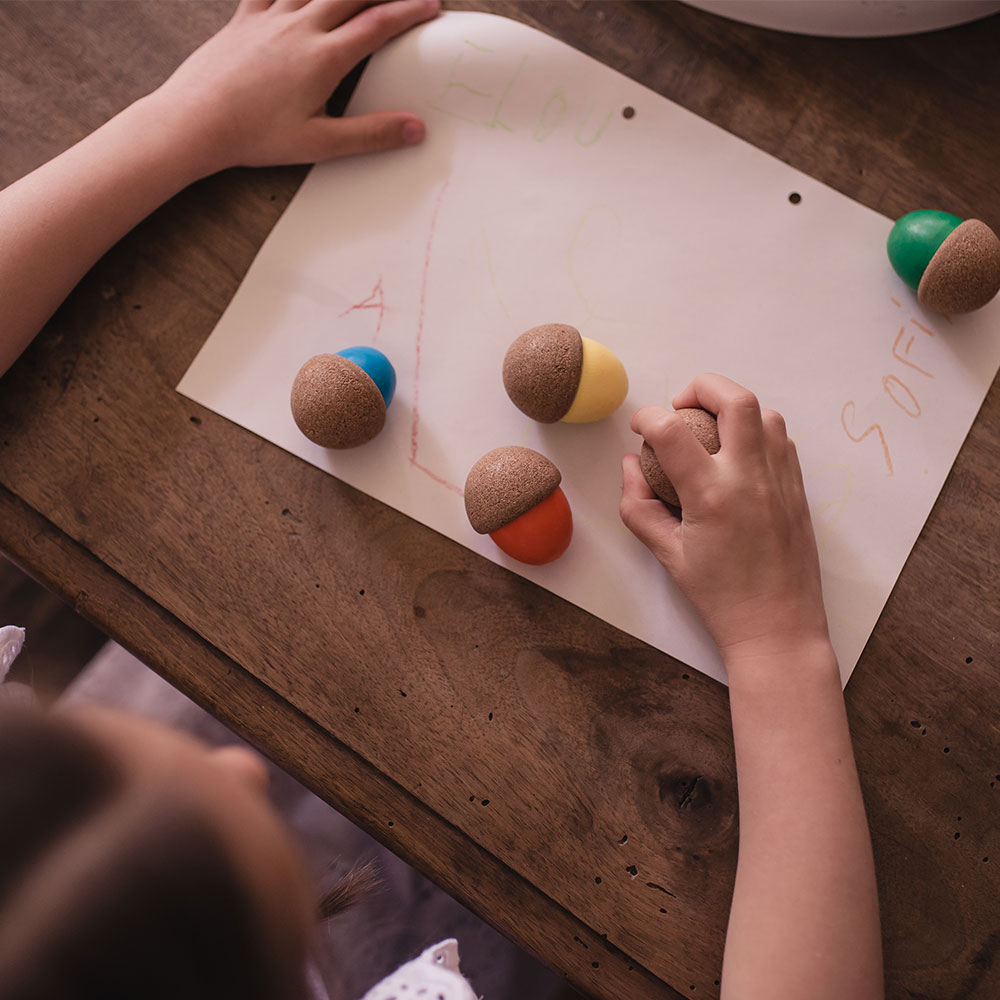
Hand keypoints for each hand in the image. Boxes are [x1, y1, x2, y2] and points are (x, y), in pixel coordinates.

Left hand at [151, 0, 439, 174]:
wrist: (196, 120)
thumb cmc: (255, 135)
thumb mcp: (319, 144)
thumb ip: (371, 134)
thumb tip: (414, 128)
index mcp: (324, 58)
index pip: (377, 25)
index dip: (408, 11)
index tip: (431, 6)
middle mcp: (301, 27)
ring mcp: (271, 17)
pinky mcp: (246, 18)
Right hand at [620, 374, 829, 666]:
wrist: (777, 627)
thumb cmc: (719, 596)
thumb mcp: (666, 554)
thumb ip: (639, 506)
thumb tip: (631, 465)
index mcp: (712, 495)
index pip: (672, 430)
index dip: (647, 417)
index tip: (638, 427)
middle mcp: (751, 478)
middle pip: (735, 398)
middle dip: (701, 386)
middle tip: (680, 405)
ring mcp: (781, 481)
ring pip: (765, 413)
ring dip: (733, 407)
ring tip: (709, 427)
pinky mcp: (798, 490)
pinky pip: (782, 440)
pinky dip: (757, 430)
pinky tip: (736, 452)